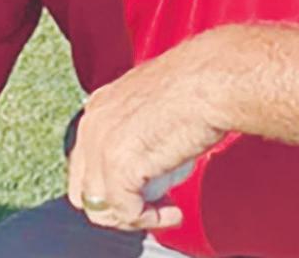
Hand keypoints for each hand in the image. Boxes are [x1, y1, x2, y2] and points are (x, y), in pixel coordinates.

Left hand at [67, 31, 237, 230]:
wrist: (213, 79)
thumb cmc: (199, 83)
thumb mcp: (155, 99)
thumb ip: (139, 124)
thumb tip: (147, 151)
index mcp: (100, 105)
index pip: (86, 162)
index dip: (112, 182)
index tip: (141, 188)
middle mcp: (93, 123)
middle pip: (86, 189)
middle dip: (116, 204)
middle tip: (150, 204)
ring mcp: (101, 146)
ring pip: (101, 208)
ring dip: (133, 215)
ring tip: (164, 210)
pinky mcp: (119, 167)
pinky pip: (127, 212)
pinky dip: (151, 219)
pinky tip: (172, 212)